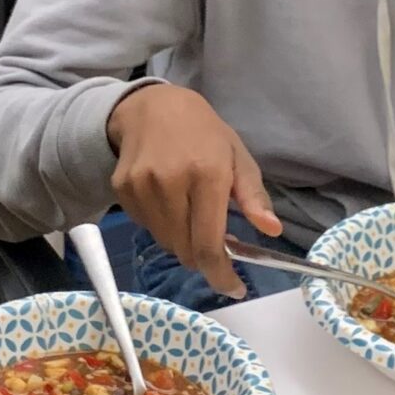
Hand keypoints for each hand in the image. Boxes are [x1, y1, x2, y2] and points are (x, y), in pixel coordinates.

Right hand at [105, 84, 281, 298]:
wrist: (150, 106)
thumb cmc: (203, 133)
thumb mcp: (238, 156)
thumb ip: (253, 197)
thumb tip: (272, 230)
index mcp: (206, 173)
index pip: (209, 244)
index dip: (221, 275)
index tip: (234, 288)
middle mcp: (170, 182)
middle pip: (186, 251)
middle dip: (204, 257)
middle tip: (217, 243)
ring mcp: (141, 187)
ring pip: (166, 243)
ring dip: (183, 241)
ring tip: (191, 213)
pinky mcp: (122, 190)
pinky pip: (147, 227)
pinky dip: (163, 226)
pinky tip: (169, 201)